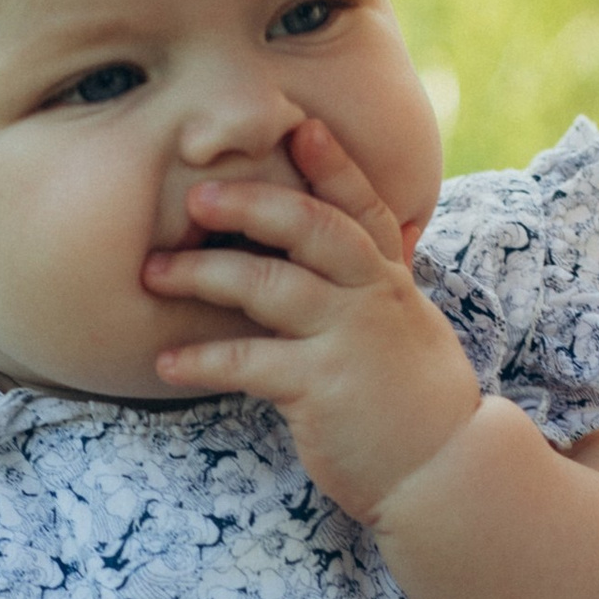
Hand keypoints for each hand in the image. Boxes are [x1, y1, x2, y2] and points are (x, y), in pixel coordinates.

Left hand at [144, 120, 479, 520]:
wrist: (443, 472)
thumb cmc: (412, 402)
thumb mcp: (404, 329)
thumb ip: (370, 287)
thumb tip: (331, 258)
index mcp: (389, 280)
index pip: (363, 209)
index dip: (333, 165)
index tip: (300, 126)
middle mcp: (372, 298)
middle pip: (312, 228)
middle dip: (253, 204)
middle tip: (197, 198)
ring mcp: (348, 340)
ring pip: (271, 286)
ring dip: (206, 275)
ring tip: (154, 273)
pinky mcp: (321, 388)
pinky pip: (250, 362)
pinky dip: (203, 358)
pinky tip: (167, 361)